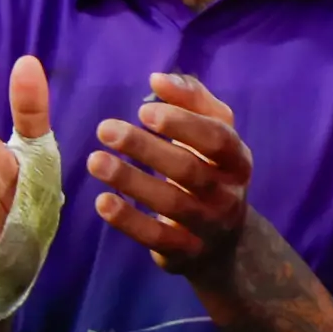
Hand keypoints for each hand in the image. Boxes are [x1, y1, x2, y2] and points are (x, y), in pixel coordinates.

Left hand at [89, 74, 251, 277]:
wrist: (225, 244)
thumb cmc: (210, 172)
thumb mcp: (213, 134)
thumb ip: (191, 100)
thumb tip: (158, 79)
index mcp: (237, 160)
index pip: (217, 138)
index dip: (183, 123)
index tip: (144, 110)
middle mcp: (228, 194)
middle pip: (189, 170)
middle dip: (145, 148)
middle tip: (105, 129)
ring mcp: (208, 227)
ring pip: (171, 204)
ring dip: (131, 180)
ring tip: (95, 161)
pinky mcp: (185, 252)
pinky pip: (156, 237)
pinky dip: (129, 221)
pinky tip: (103, 201)